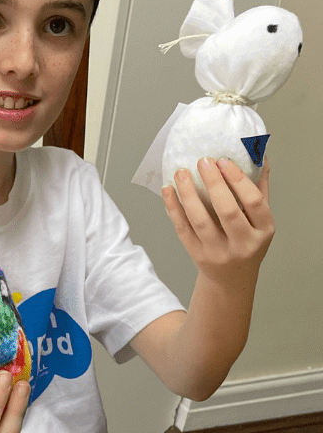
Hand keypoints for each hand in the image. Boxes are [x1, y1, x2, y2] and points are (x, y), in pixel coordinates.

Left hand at [163, 157, 274, 283]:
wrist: (231, 277)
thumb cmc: (246, 241)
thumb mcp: (260, 220)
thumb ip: (259, 189)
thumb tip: (259, 154)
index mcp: (263, 231)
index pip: (254, 202)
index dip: (238, 180)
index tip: (223, 161)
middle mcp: (243, 244)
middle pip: (227, 211)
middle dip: (214, 184)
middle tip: (202, 161)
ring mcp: (218, 252)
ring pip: (200, 221)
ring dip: (188, 194)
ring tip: (181, 172)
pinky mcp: (197, 255)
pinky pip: (182, 229)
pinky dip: (173, 208)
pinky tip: (168, 191)